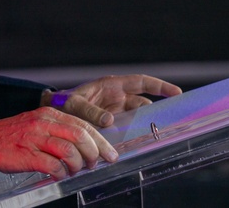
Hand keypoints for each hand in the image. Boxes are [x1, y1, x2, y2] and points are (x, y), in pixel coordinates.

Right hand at [0, 107, 118, 178]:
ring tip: (75, 171)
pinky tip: (59, 175)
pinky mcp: (27, 155)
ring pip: (69, 151)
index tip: (110, 153)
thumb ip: (59, 131)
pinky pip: (52, 165)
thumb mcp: (38, 125)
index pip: (83, 125)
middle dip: (94, 153)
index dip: (100, 141)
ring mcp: (35, 139)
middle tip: (95, 164)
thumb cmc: (13, 136)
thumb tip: (85, 145)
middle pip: (80, 136)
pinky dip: (61, 173)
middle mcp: (44, 124)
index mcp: (50, 115)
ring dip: (77, 165)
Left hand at [43, 74, 182, 127]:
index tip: (176, 93)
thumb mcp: (75, 104)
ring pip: (136, 118)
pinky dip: (132, 136)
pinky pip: (127, 130)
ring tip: (154, 134)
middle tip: (169, 121)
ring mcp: (115, 112)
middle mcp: (117, 97)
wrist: (52, 113)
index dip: (159, 86)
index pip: (141, 83)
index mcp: (112, 85)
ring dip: (144, 125)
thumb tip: (109, 120)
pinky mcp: (111, 126)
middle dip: (156, 110)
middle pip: (143, 103)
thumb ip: (90, 111)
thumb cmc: (63, 103)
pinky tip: (136, 144)